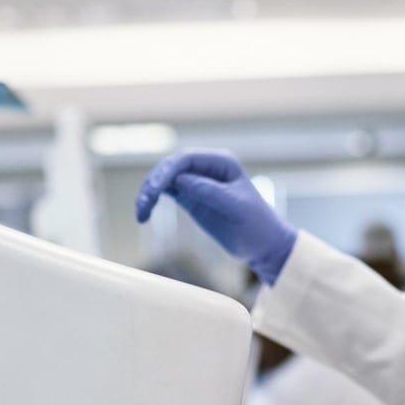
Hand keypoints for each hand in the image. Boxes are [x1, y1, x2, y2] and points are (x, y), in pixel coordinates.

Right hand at [135, 151, 297, 283]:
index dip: (167, 171)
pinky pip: (166, 192)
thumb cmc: (258, 224)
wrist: (264, 245)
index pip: (186, 159)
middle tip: (144, 204)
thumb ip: (209, 192)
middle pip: (170, 167)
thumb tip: (180, 181)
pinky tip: (144, 213)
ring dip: (149, 193)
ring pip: (164, 180)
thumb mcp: (236, 208)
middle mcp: (207, 168)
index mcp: (222, 163)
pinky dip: (153, 201)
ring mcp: (197, 183)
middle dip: (153, 183)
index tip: (155, 190)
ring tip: (141, 213)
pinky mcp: (191, 198)